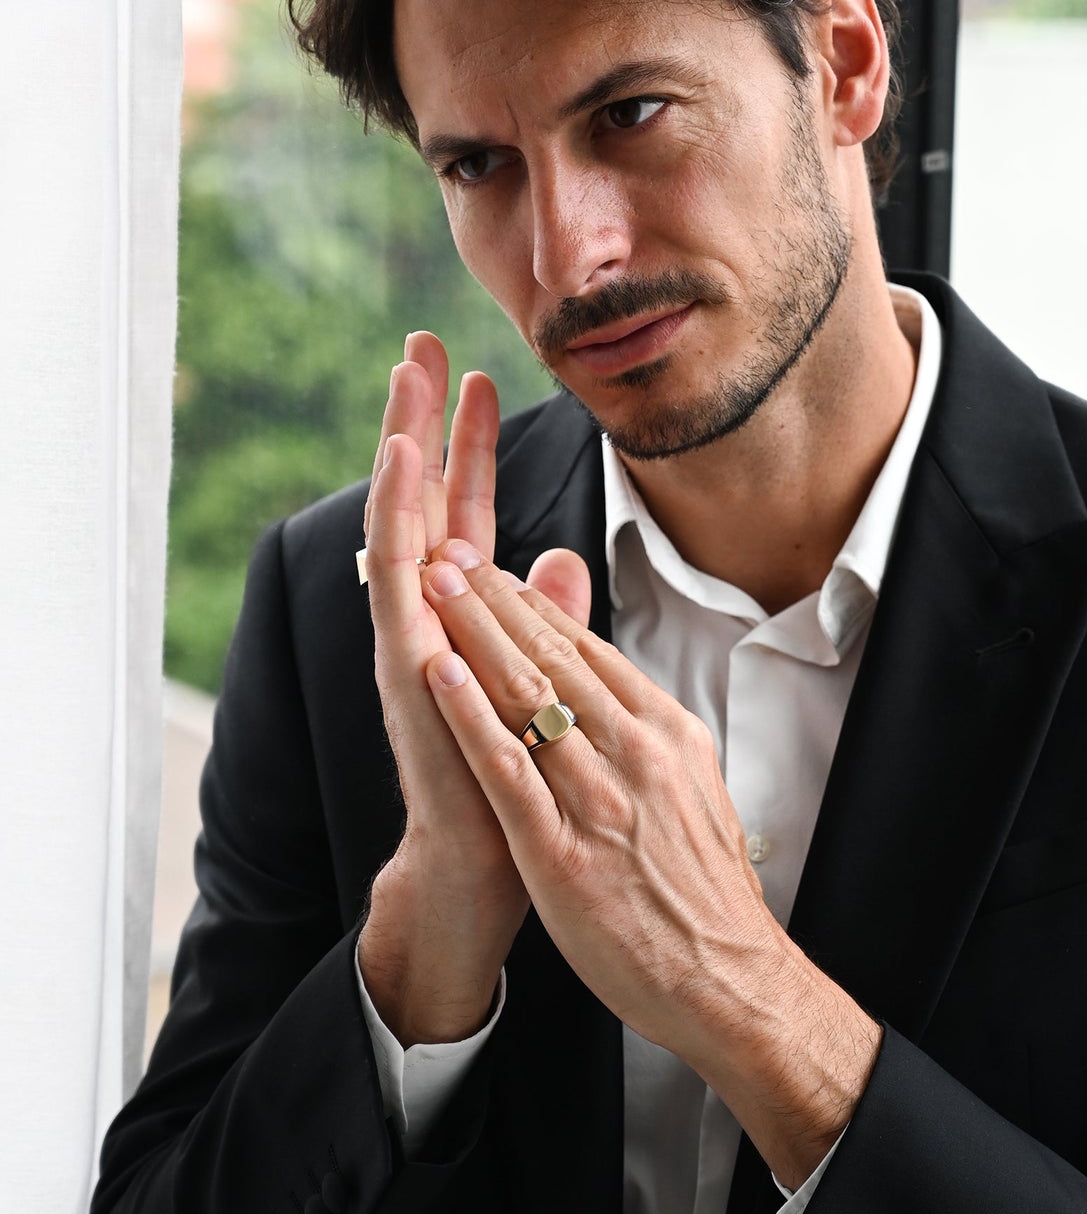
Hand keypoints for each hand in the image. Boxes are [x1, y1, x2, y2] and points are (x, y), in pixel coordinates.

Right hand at [358, 333, 590, 1045]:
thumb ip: (545, 620)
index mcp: (470, 622)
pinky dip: (398, 513)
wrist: (484, 871)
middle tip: (422, 342)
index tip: (478, 375)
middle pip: (427, 500)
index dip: (472, 448)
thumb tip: (561, 558)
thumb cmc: (515, 790)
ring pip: (404, 521)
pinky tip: (402, 460)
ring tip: (406, 375)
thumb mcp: (540, 687)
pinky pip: (398, 575)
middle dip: (425, 421)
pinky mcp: (408, 665)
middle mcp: (433, 620)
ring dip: (403, 447)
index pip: (468, 514)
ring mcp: (414, 639)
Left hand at [416, 550, 882, 1185]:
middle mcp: (635, 755)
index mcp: (666, 735)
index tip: (491, 567)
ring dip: (475, 634)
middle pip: (554, 659)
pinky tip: (441, 674)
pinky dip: (471, 716)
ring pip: (528, 698)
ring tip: (432, 584)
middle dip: (495, 599)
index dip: (534, 605)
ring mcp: (599, 801)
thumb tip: (616, 684)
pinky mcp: (562, 853)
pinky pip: (509, 771)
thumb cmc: (703, 894)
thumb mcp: (692, 786)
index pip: (590, 653)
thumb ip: (649, 730)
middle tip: (449, 552)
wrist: (728, 978)